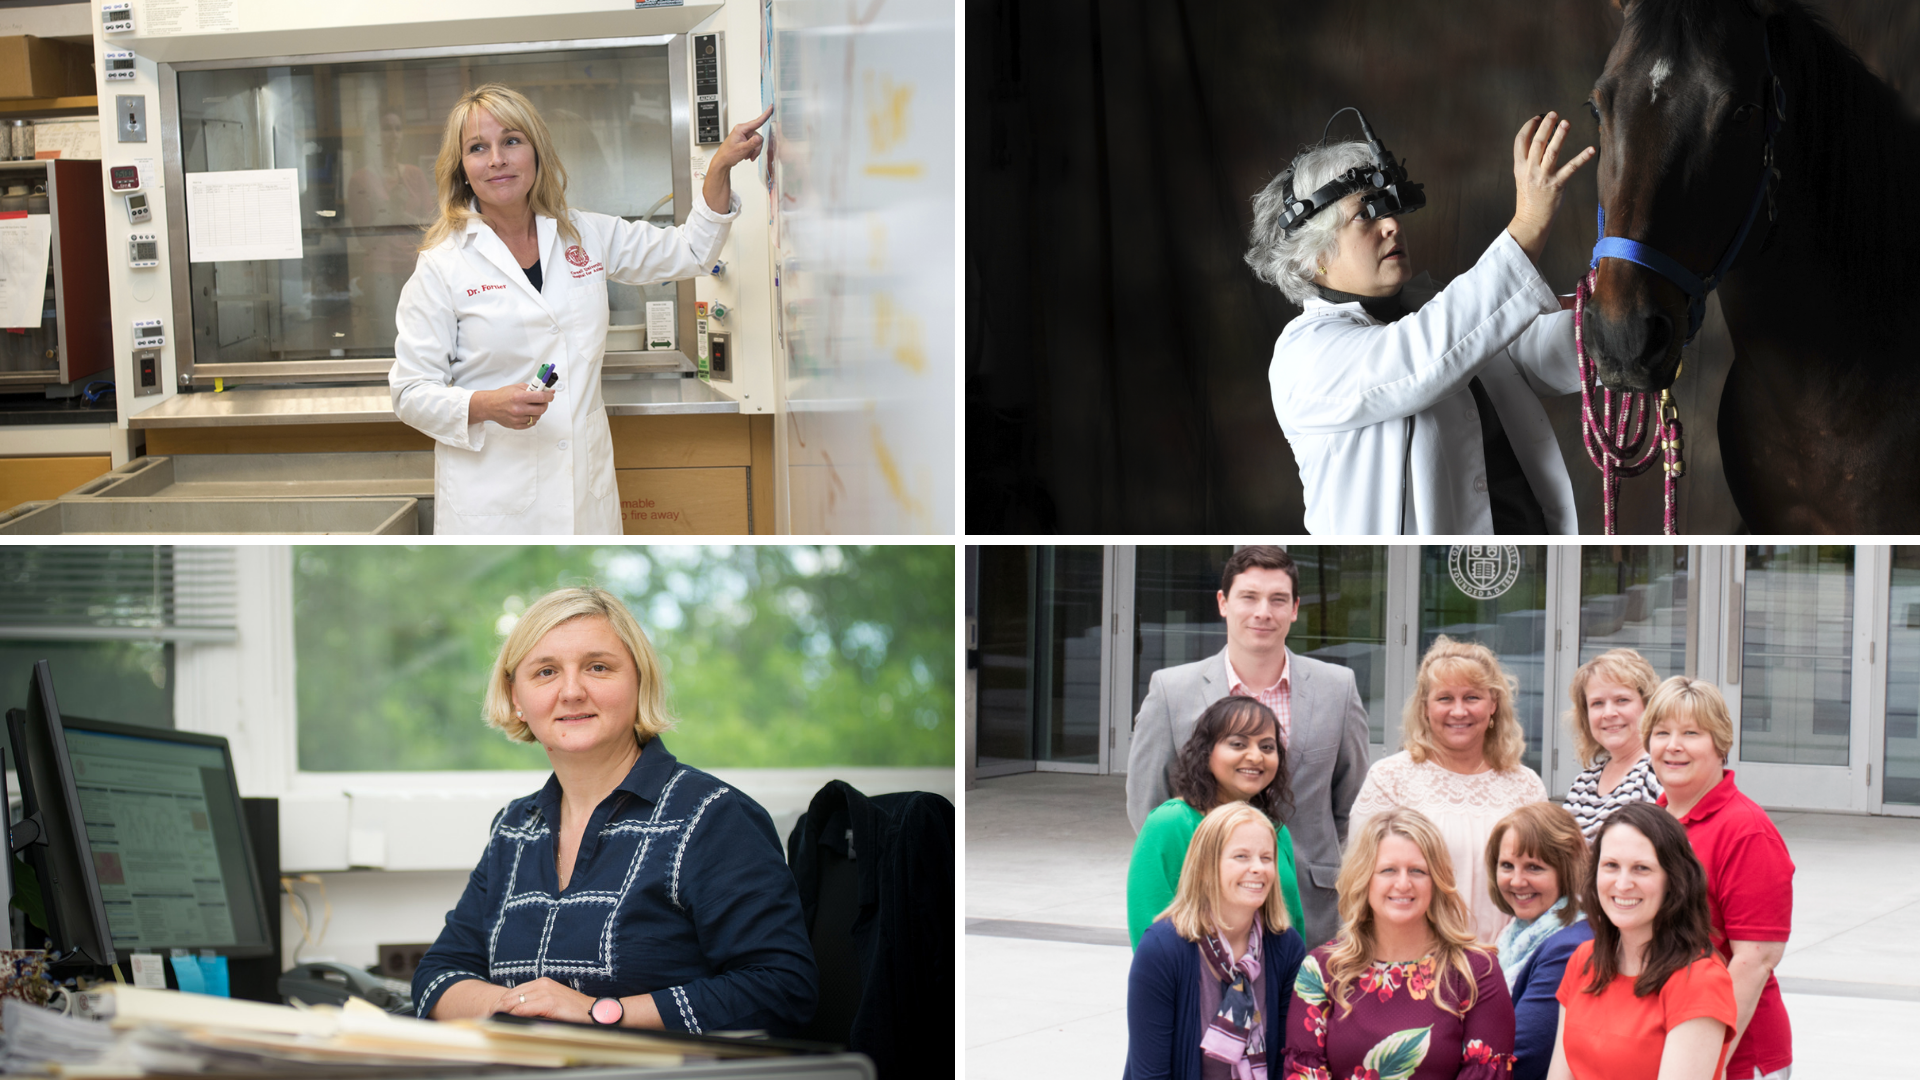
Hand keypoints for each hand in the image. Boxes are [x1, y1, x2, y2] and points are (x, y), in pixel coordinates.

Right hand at [470, 385, 553, 428]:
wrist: (490, 406)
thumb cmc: (502, 396)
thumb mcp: (517, 387)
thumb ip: (533, 388)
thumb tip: (547, 390)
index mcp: (519, 397)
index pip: (541, 397)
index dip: (549, 396)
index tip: (550, 395)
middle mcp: (518, 408)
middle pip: (541, 409)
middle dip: (544, 404)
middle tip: (542, 401)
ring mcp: (517, 418)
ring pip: (537, 417)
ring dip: (538, 412)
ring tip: (531, 407)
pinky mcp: (516, 426)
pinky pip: (531, 423)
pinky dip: (532, 418)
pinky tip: (527, 413)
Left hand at [494, 978, 593, 1023]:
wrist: (592, 1011)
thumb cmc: (572, 1009)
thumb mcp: (552, 1001)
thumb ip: (536, 1002)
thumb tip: (516, 1010)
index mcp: (542, 982)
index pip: (514, 991)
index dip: (502, 1001)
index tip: (492, 1010)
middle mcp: (542, 984)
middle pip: (512, 995)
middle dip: (499, 1005)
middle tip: (488, 1015)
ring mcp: (546, 992)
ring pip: (516, 1001)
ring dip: (503, 1010)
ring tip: (494, 1017)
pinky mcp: (550, 1003)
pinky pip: (525, 1008)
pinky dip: (515, 1013)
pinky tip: (509, 1018)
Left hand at [709, 104, 774, 172]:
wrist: (723, 161)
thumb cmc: (728, 154)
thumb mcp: (741, 149)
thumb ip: (752, 143)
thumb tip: (760, 138)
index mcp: (741, 129)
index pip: (756, 121)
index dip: (765, 115)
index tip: (771, 107)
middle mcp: (743, 130)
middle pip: (758, 136)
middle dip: (756, 147)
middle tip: (751, 154)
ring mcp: (744, 135)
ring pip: (757, 142)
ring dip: (754, 150)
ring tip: (747, 155)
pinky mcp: (745, 140)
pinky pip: (754, 144)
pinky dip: (752, 151)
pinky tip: (747, 154)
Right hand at [1508, 111, 1595, 263]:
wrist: (1531, 220)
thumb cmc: (1529, 199)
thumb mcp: (1522, 177)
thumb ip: (1528, 161)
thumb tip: (1540, 142)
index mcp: (1520, 167)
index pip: (1520, 142)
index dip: (1528, 127)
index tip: (1537, 118)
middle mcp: (1530, 170)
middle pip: (1537, 143)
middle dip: (1545, 126)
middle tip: (1554, 114)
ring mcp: (1543, 177)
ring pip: (1551, 152)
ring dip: (1559, 136)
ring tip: (1566, 122)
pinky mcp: (1557, 185)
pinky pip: (1571, 168)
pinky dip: (1582, 158)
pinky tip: (1591, 149)